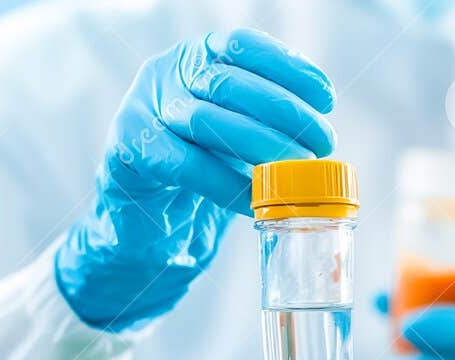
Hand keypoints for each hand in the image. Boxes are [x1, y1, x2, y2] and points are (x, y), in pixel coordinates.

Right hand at [55, 28, 334, 331]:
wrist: (147, 218)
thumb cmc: (203, 170)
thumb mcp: (240, 136)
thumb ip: (268, 123)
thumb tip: (319, 130)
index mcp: (196, 58)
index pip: (242, 46)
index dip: (288, 67)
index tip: (326, 98)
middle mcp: (166, 75)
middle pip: (229, 83)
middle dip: (284, 113)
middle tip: (324, 142)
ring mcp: (142, 109)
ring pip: (206, 121)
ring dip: (260, 146)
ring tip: (297, 170)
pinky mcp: (128, 152)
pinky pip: (184, 165)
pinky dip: (226, 185)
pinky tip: (256, 201)